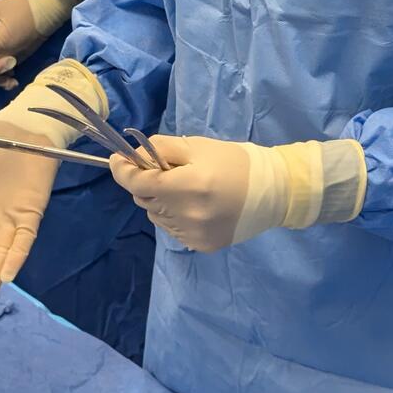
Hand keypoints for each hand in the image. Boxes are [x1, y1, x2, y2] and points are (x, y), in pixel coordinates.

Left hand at [110, 136, 250, 252]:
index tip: (118, 160)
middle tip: (166, 171)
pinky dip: (175, 216)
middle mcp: (187, 215)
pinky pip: (172, 229)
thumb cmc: (235, 162)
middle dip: (147, 183)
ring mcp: (193, 234)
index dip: (122, 170)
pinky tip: (196, 207)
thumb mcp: (198, 146)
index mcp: (187, 186)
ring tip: (186, 190)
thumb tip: (133, 157)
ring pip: (156, 216)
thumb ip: (161, 149)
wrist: (273, 192)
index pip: (137, 183)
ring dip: (161, 201)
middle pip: (144, 199)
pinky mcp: (200, 245)